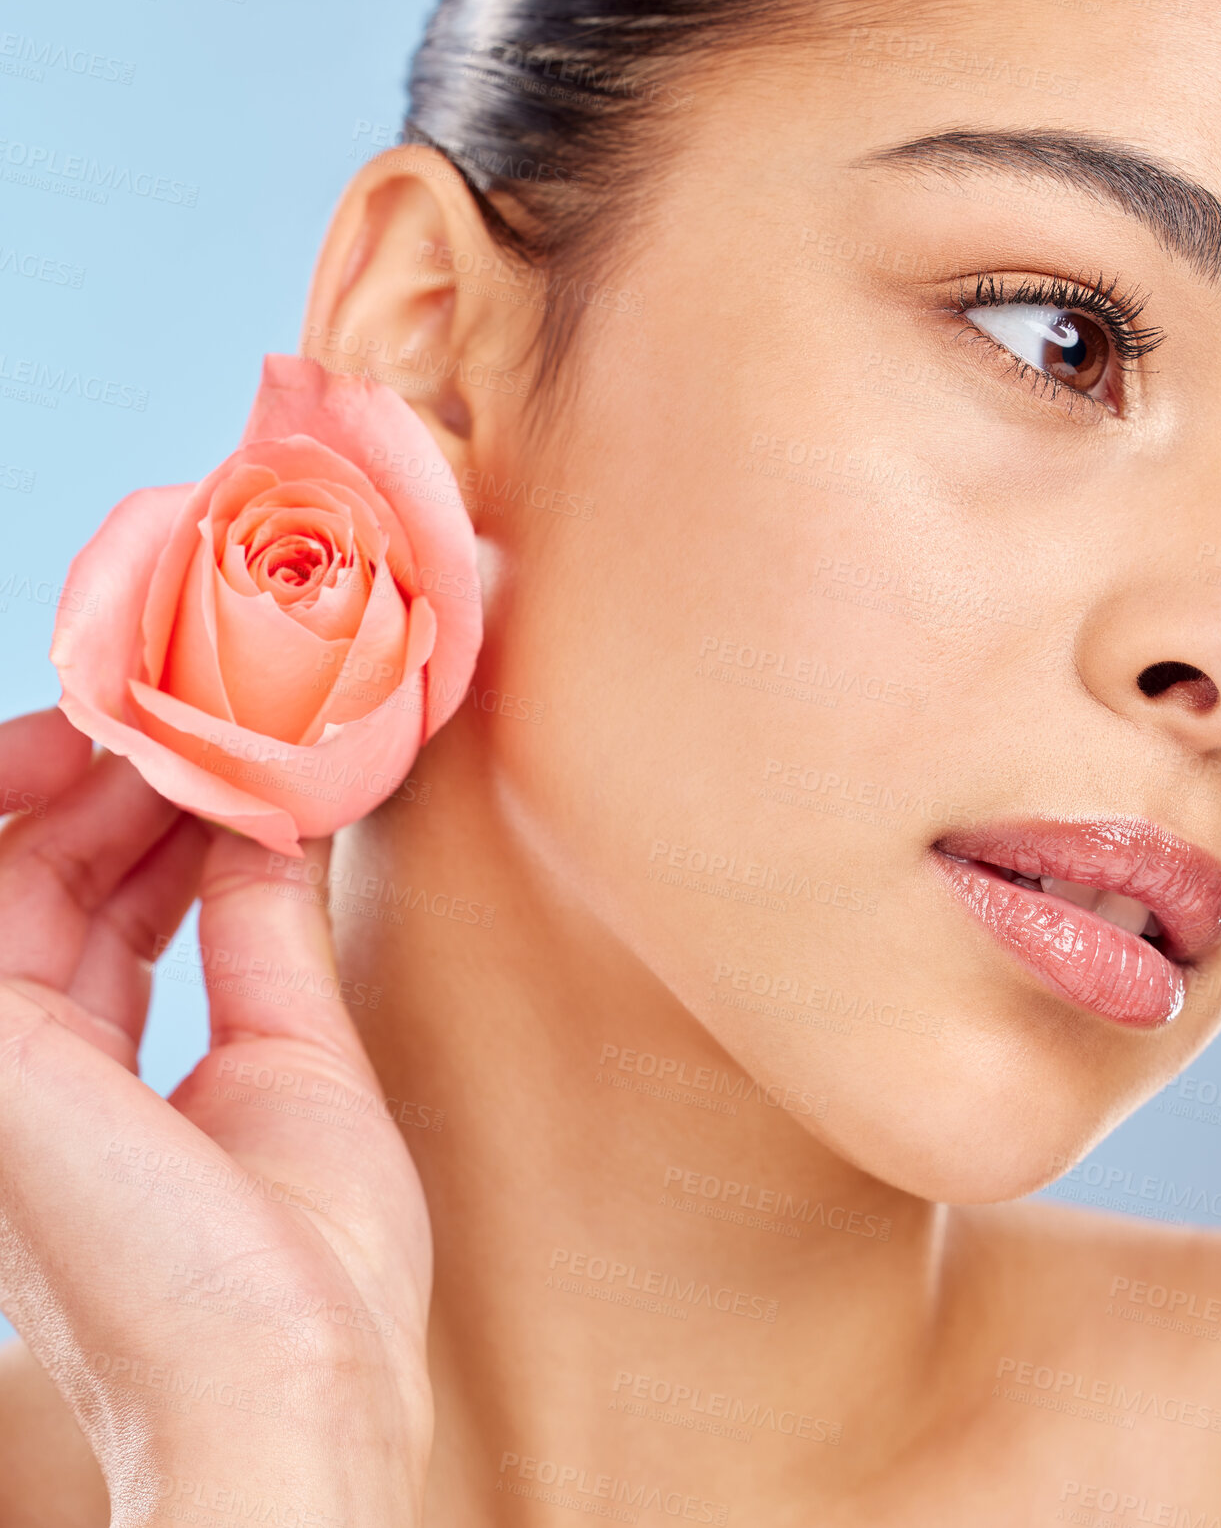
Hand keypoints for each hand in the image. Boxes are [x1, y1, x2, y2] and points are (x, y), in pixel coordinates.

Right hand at [0, 709, 431, 1525]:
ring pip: (11, 869)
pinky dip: (49, 807)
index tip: (224, 760)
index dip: (153, 831)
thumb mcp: (297, 1063)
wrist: (288, 1387)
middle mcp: (26, 1078)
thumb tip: (272, 829)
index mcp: (91, 1101)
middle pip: (51, 885)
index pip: (100, 926)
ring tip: (184, 720)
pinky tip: (125, 755)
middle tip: (203, 715)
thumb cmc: (308, 1275)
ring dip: (95, 782)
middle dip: (125, 790)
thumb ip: (264, 937)